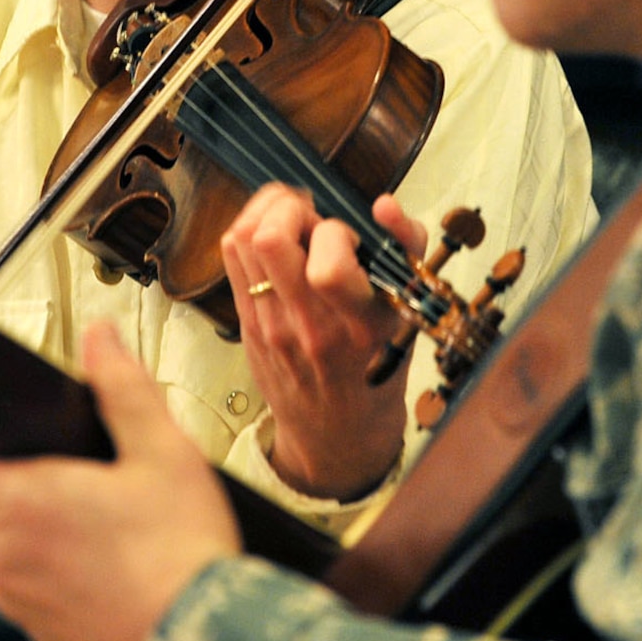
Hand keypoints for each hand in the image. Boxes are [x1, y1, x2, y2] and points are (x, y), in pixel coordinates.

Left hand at [0, 323, 239, 640]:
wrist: (203, 636)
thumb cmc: (179, 553)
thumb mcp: (163, 450)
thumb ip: (123, 388)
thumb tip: (101, 340)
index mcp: (18, 505)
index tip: (4, 447)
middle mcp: (4, 560)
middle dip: (3, 494)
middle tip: (62, 480)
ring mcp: (18, 603)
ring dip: (26, 538)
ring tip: (88, 524)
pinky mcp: (41, 636)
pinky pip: (24, 595)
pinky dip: (48, 577)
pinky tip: (101, 565)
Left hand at [221, 186, 427, 499]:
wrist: (336, 435)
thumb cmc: (379, 368)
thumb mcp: (408, 316)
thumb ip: (407, 252)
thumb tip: (385, 205)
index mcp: (359, 327)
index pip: (328, 269)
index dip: (337, 232)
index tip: (351, 236)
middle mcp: (308, 327)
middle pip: (270, 238)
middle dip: (294, 206)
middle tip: (314, 218)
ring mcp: (269, 325)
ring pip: (243, 239)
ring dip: (268, 212)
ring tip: (293, 220)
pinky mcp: (245, 323)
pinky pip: (233, 257)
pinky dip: (251, 230)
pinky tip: (275, 238)